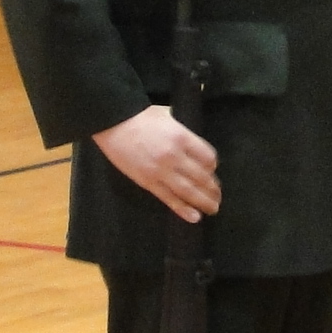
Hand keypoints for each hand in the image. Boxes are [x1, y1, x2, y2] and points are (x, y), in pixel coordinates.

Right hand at [93, 104, 221, 222]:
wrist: (113, 122)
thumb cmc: (141, 116)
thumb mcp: (169, 117)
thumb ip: (182, 133)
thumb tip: (192, 145)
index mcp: (182, 138)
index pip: (208, 157)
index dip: (213, 166)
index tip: (212, 170)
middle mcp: (175, 156)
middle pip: (202, 177)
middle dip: (213, 189)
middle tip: (218, 196)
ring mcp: (161, 171)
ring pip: (189, 191)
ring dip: (204, 202)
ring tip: (213, 208)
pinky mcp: (148, 182)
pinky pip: (169, 198)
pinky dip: (183, 209)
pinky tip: (195, 217)